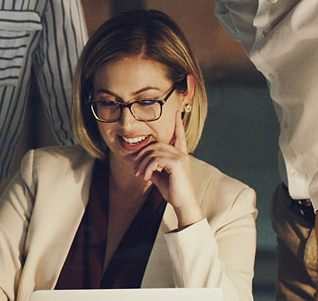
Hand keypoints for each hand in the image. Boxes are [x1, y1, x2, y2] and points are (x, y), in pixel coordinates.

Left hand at [131, 112, 202, 227]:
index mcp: (180, 156)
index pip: (180, 136)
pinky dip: (147, 168)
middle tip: (133, 166)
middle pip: (157, 145)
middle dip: (142, 154)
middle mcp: (182, 154)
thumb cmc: (175, 193)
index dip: (178, 124)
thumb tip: (142, 166)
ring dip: (142, 164)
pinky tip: (146, 177)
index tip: (176, 112)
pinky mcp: (176, 164)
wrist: (184, 205)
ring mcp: (180, 158)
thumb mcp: (161, 179)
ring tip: (138, 174)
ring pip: (154, 152)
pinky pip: (155, 160)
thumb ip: (154, 169)